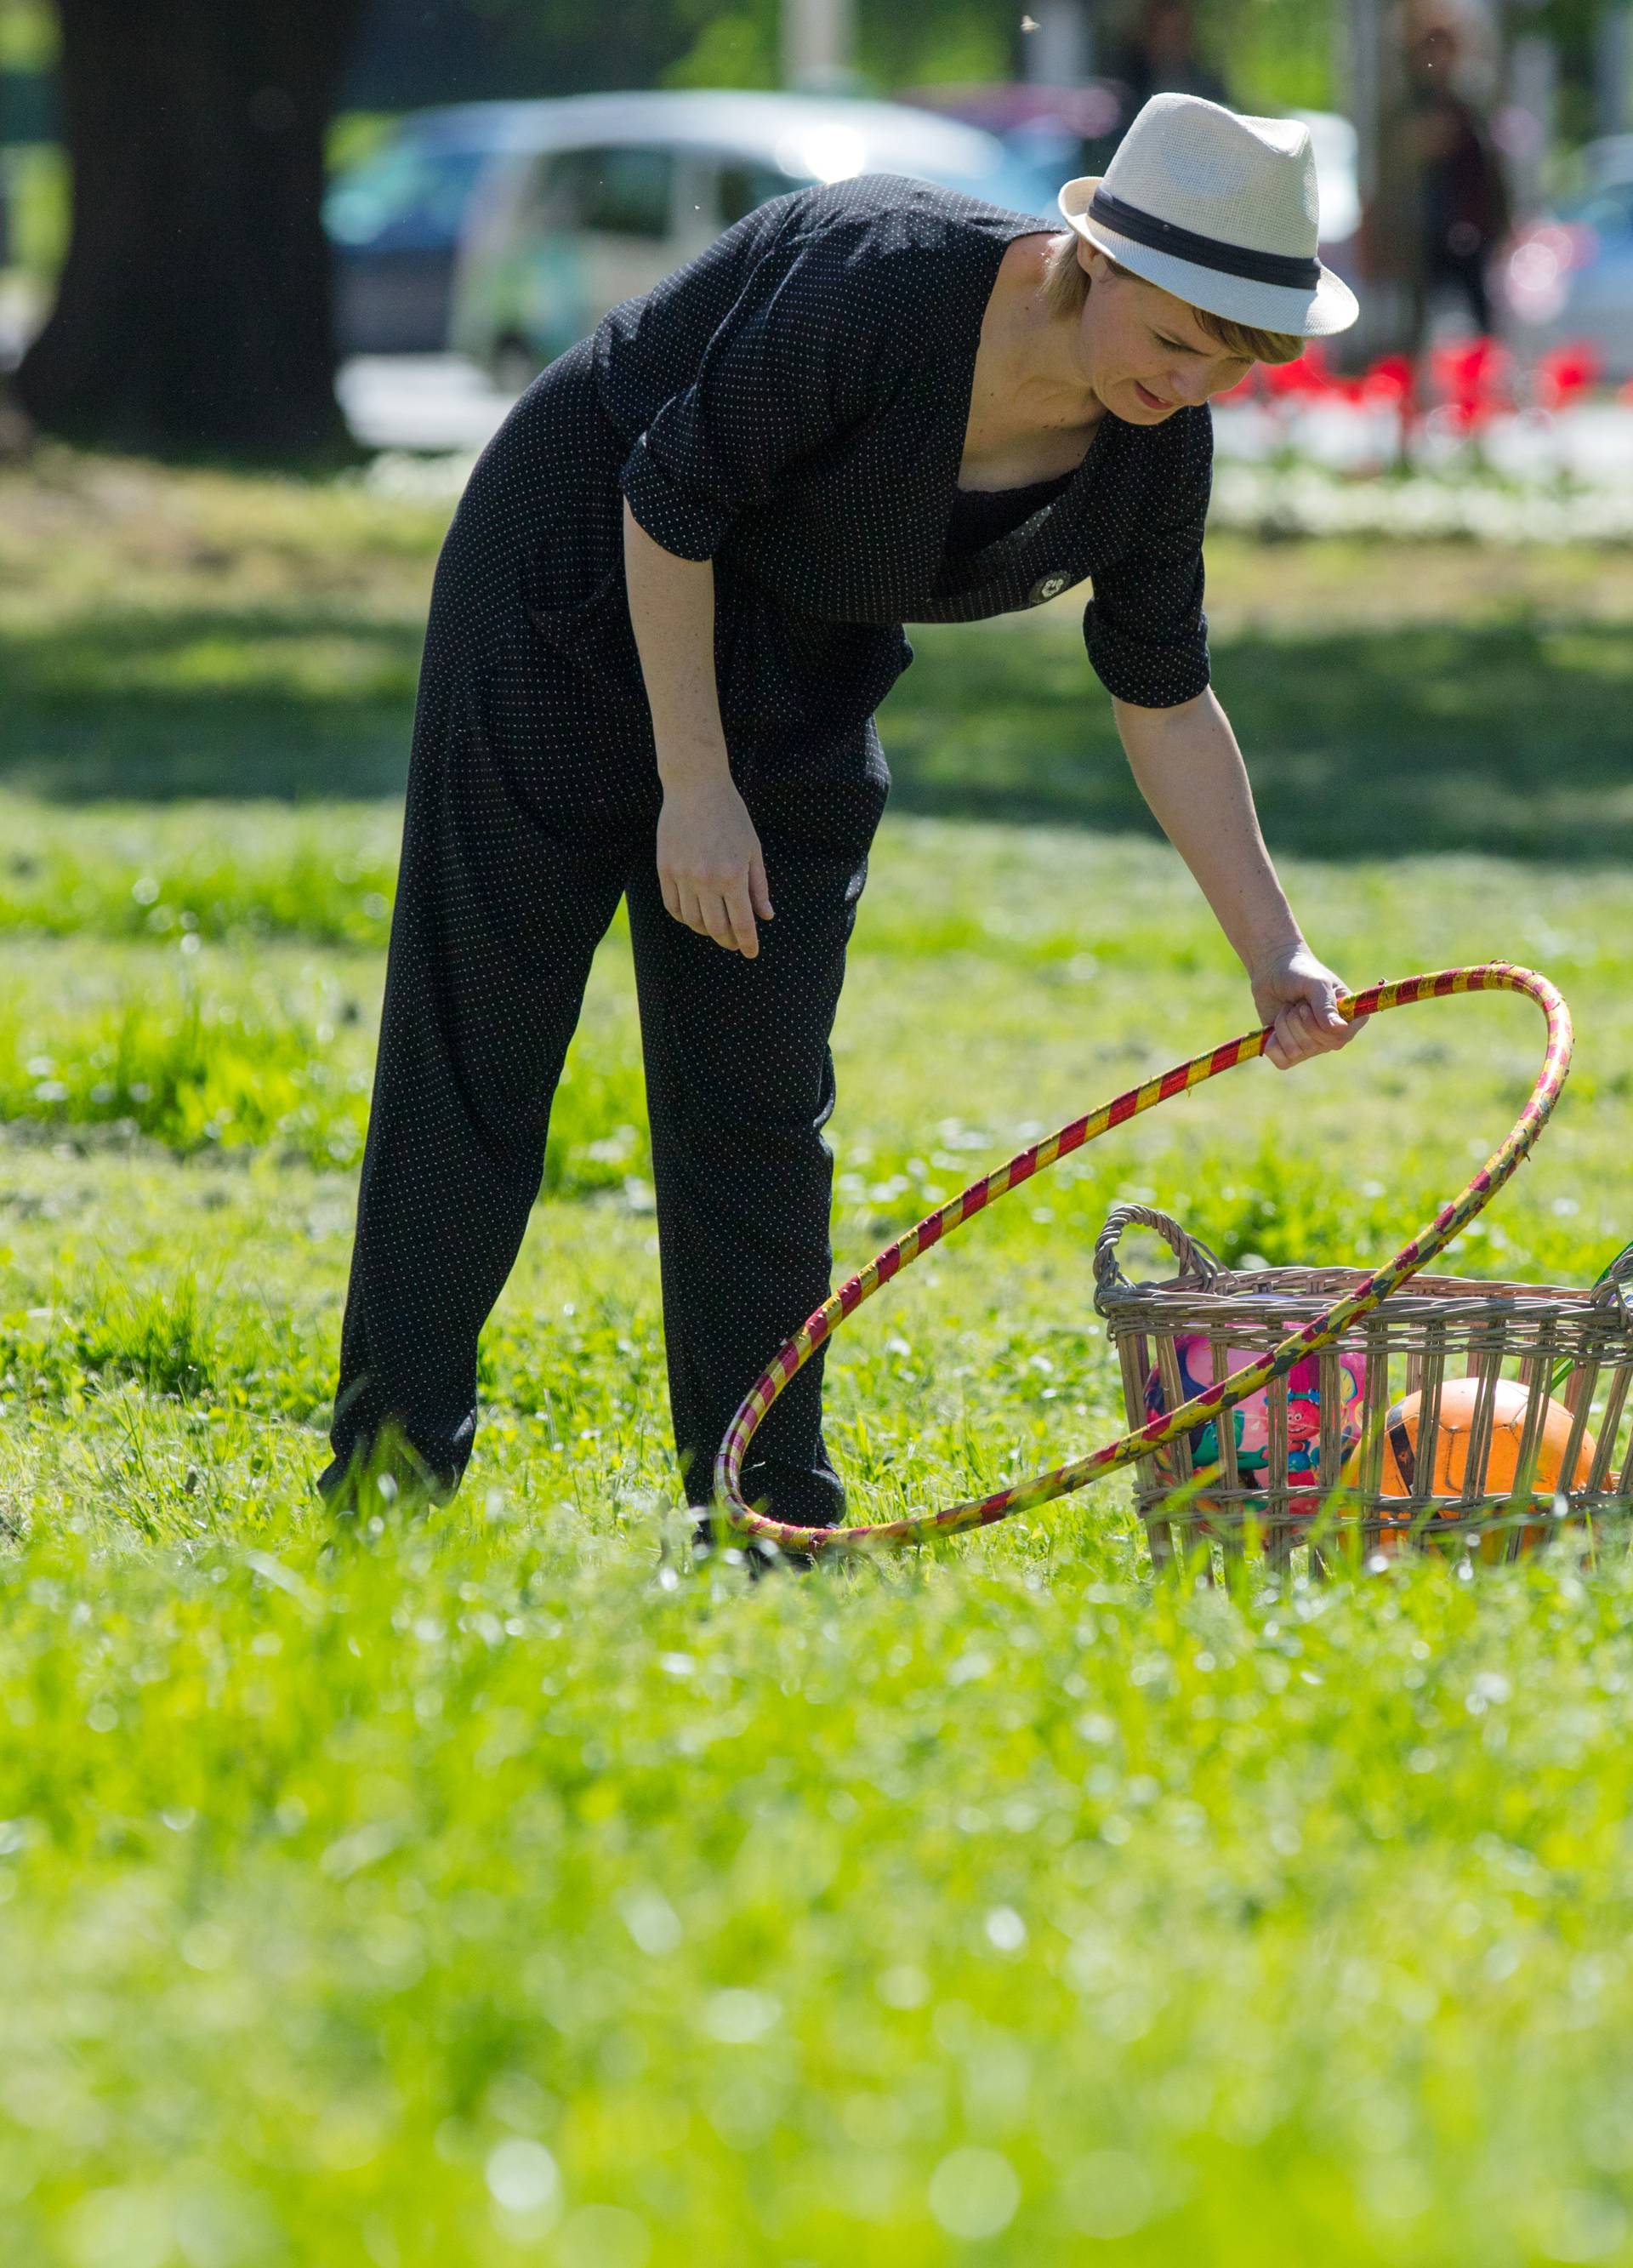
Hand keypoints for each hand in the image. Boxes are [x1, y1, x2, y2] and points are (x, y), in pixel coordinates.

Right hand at [656, 771, 772, 956]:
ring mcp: (683, 876)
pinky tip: (695, 916)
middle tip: (735, 943)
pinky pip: (673, 907)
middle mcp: (707, 880)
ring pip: (693, 921)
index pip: (742, 923)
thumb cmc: (731, 816)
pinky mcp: (665, 869)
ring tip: (716, 929)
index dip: (748, 943)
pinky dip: (685, 918)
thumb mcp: (753, 850)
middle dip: (729, 941)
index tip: (752, 953)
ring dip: (706, 931)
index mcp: (733, 875)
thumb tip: (765, 917)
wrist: (695, 788)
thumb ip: (758, 886)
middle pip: (717, 928)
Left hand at [1249, 944, 1363, 1070]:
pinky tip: (1274, 1026)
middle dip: (1296, 1021)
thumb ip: (1326, 1005)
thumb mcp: (1316, 983)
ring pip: (1294, 1051)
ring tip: (1288, 1008)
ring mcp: (1313, 1046)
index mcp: (1350, 1018)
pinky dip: (1272, 1042)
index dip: (1318, 1026)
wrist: (1273, 971)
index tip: (1306, 1006)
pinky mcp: (1291, 1051)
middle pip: (1314, 1046)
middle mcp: (1334, 1036)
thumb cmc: (1301, 972)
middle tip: (1297, 1003)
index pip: (1340, 1038)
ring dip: (1283, 1025)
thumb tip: (1339, 1029)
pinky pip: (1282, 1060)